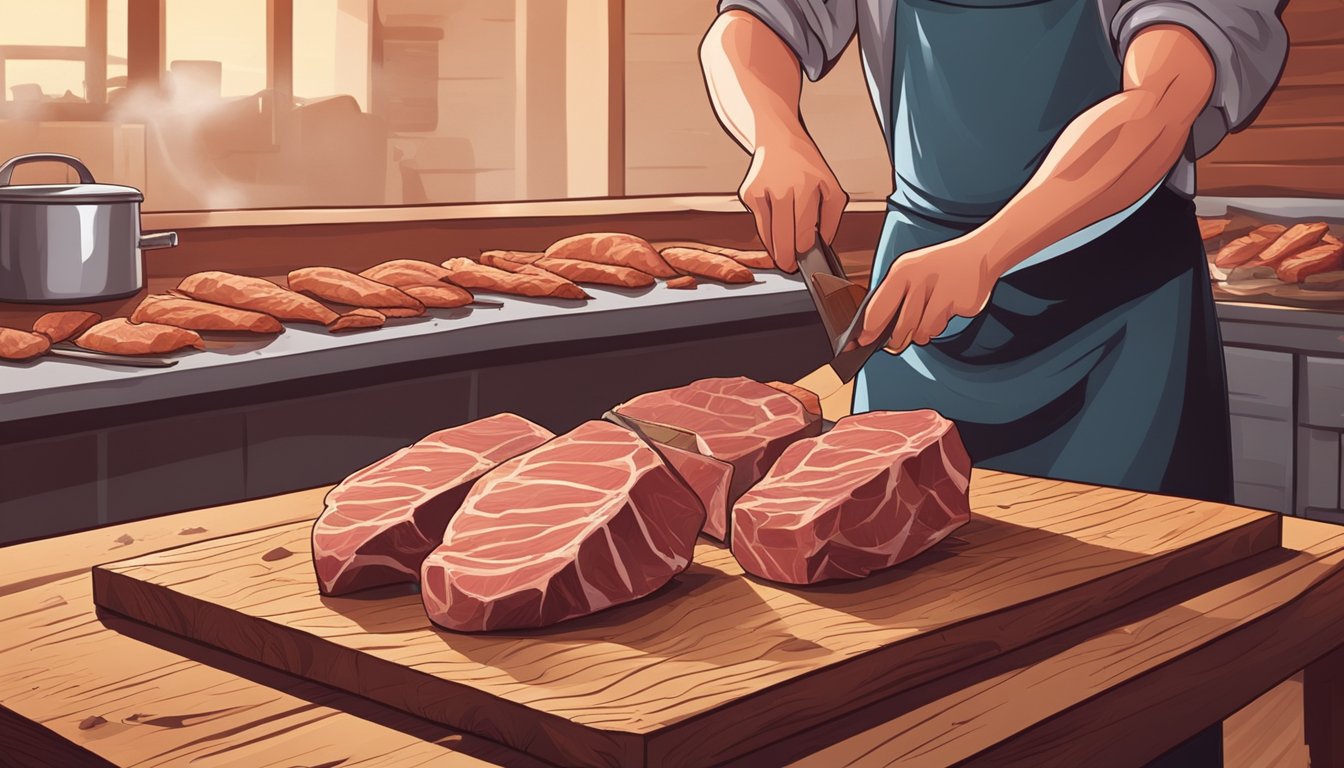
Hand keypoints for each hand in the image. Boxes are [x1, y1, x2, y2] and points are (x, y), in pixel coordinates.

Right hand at [739, 132, 846, 271]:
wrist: (777, 138)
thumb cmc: (805, 164)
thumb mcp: (830, 186)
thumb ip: (832, 218)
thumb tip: (823, 244)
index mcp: (805, 187)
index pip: (803, 233)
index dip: (803, 252)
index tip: (804, 260)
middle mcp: (781, 189)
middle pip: (782, 240)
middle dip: (787, 259)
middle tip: (791, 265)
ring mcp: (761, 192)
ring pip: (767, 236)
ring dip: (775, 249)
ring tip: (784, 253)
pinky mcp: (748, 194)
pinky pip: (758, 223)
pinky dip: (767, 230)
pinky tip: (776, 224)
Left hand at [855, 235, 999, 353]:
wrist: (979, 256)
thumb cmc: (940, 267)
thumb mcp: (911, 272)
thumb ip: (893, 296)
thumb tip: (874, 328)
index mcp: (903, 269)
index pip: (879, 306)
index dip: (870, 328)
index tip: (863, 340)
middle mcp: (921, 278)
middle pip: (901, 326)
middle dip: (896, 339)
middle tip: (895, 342)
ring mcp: (943, 291)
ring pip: (922, 331)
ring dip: (921, 333)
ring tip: (927, 317)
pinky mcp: (961, 303)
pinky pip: (941, 327)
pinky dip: (940, 325)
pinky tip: (944, 310)